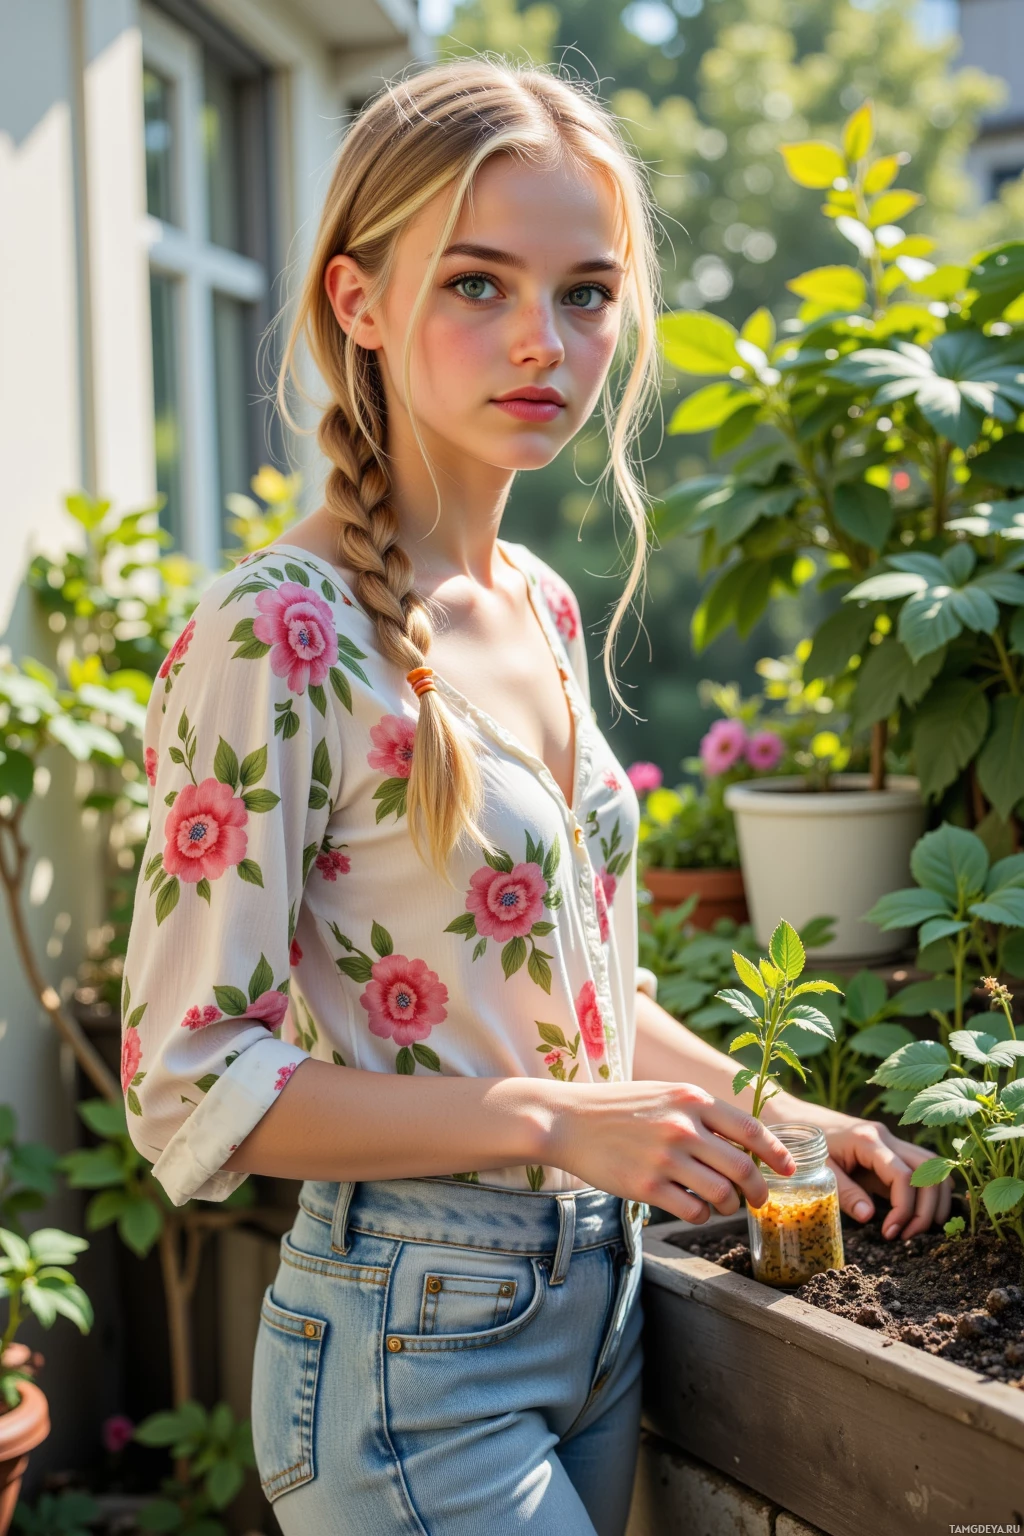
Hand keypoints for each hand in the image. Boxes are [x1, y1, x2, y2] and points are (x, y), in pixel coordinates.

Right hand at [551, 1080, 797, 1223]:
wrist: (568, 1120)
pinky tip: (694, 1208)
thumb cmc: (620, 1107)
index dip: (776, 1153)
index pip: (751, 1129)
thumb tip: (745, 1143)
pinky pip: (693, 1210)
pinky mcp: (646, 1186)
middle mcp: (683, 1127)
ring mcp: (665, 1158)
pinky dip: (702, 1215)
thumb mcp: (665, 1095)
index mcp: (692, 1100)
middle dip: (758, 1190)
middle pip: (743, 1168)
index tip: (789, 1169)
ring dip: (729, 1206)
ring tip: (723, 1205)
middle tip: (758, 1200)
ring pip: (722, 1194)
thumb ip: (702, 1114)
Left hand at [819, 1113, 953, 1239]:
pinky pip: (923, 1171)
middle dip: (927, 1208)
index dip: (904, 1208)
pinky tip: (916, 1216)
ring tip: (915, 1229)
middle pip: (929, 1171)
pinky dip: (929, 1193)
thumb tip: (869, 1217)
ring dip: (934, 1201)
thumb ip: (845, 1193)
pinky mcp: (894, 1153)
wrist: (801, 1120)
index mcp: (867, 1141)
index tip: (890, 1232)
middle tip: (908, 1235)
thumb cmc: (808, 1146)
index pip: (903, 1175)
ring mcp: (894, 1143)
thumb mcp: (820, 1171)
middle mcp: (887, 1138)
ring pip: (934, 1168)